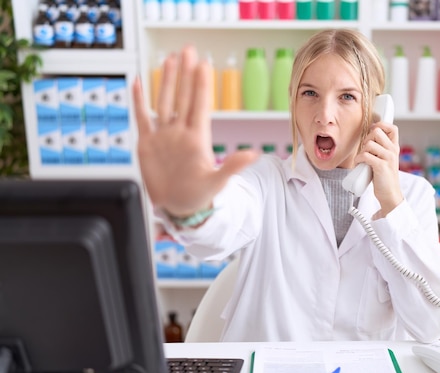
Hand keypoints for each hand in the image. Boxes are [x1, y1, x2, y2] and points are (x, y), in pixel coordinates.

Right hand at [132, 45, 257, 216]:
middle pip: (183, 97)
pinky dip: (139, 101)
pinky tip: (139, 83)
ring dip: (167, 81)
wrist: (178, 208)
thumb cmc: (199, 197)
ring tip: (170, 60)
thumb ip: (233, 166)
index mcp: (196, 139)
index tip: (203, 64)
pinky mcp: (148, 144)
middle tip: (188, 50)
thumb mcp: (217, 182)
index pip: (199, 105)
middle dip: (185, 74)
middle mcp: (180, 133)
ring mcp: (164, 136)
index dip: (201, 85)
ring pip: (164, 102)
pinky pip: (142, 117)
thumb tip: (254, 154)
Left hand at [356, 121, 402, 215]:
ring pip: (369, 143)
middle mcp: (393, 150)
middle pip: (377, 131)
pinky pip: (365, 155)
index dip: (381, 124)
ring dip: (362, 151)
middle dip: (367, 139)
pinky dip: (359, 159)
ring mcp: (388, 158)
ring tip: (363, 160)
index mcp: (395, 147)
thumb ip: (380, 149)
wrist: (389, 194)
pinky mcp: (381, 166)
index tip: (373, 129)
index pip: (392, 128)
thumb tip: (368, 137)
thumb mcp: (385, 160)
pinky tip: (360, 164)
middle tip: (366, 150)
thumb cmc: (384, 178)